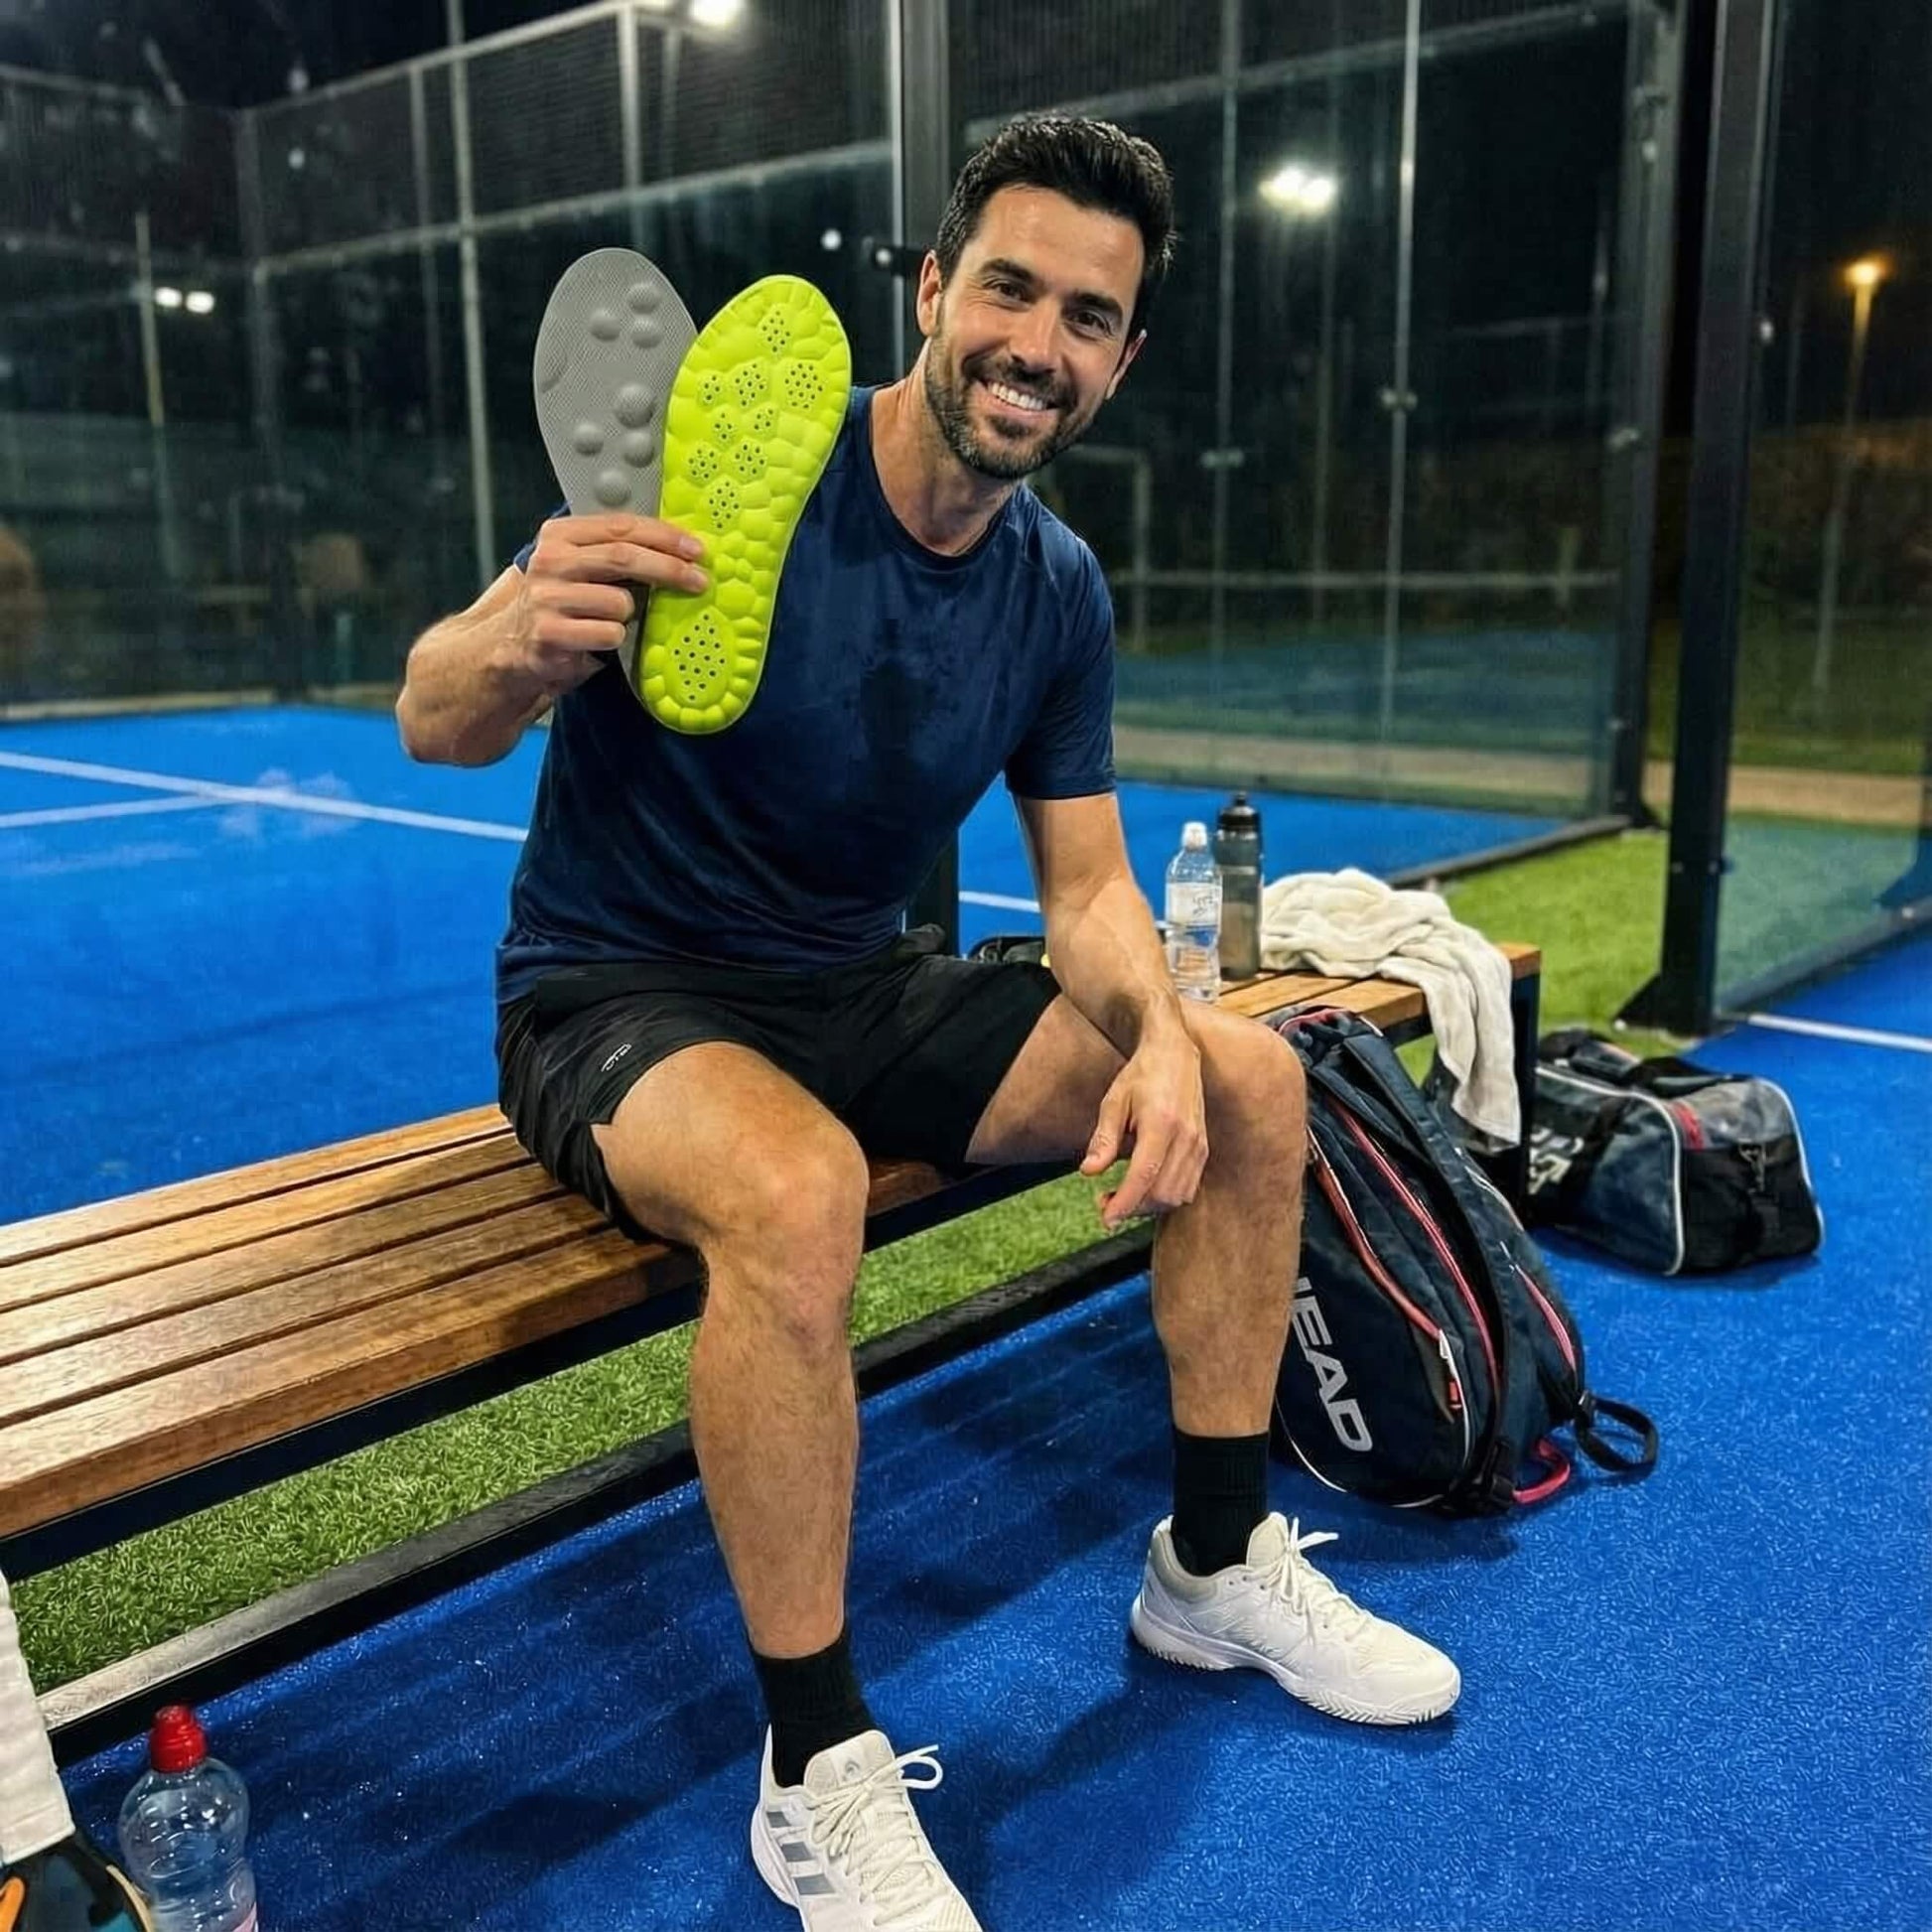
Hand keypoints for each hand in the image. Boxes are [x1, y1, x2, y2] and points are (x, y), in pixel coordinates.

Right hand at [511, 512, 707, 678]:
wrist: (516, 645)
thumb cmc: (564, 603)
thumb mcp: (581, 565)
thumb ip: (615, 549)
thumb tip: (681, 548)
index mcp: (560, 535)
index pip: (621, 526)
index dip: (663, 536)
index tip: (696, 550)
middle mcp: (550, 561)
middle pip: (623, 557)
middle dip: (669, 568)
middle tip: (700, 581)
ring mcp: (547, 597)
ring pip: (619, 603)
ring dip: (630, 615)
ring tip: (613, 621)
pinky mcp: (550, 633)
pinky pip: (608, 634)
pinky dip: (614, 639)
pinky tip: (598, 640)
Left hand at [1078, 1024, 1207, 1229]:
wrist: (1176, 1054)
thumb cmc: (1141, 1076)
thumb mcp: (1114, 1101)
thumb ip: (1104, 1139)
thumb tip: (1088, 1172)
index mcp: (1161, 1123)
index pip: (1144, 1176)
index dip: (1125, 1203)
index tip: (1106, 1219)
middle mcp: (1186, 1137)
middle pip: (1162, 1193)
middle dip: (1132, 1208)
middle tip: (1104, 1203)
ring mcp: (1198, 1144)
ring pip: (1176, 1196)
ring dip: (1148, 1206)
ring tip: (1122, 1196)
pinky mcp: (1203, 1149)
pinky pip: (1187, 1187)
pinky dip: (1165, 1197)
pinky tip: (1145, 1187)